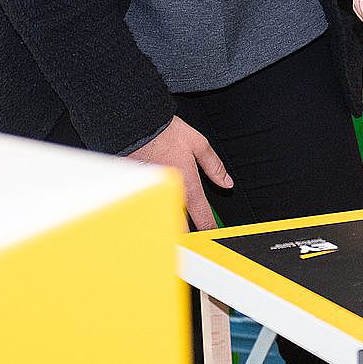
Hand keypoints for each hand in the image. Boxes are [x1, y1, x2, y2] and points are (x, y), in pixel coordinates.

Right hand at [129, 116, 231, 230]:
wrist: (136, 126)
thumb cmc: (164, 132)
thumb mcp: (199, 144)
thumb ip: (214, 166)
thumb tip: (226, 182)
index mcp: (189, 185)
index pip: (203, 217)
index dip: (210, 229)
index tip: (213, 233)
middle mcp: (171, 193)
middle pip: (181, 228)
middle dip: (188, 235)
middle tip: (194, 237)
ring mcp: (155, 195)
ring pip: (163, 220)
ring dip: (169, 227)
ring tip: (176, 229)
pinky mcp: (139, 191)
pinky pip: (149, 208)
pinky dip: (153, 213)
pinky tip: (156, 211)